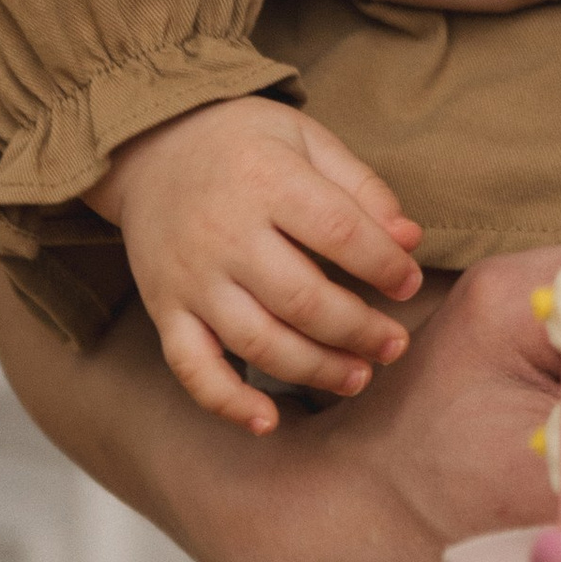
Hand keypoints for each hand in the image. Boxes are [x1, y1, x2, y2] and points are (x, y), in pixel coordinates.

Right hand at [90, 96, 422, 431]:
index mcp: (267, 180)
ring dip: (314, 369)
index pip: (338, 232)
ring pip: (257, 340)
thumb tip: (410, 239)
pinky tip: (267, 422)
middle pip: (302, 298)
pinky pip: (190, 367)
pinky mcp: (164, 309)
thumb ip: (361, 186)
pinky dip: (227, 401)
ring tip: (359, 377)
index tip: (409, 284)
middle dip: (358, 330)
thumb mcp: (307, 140)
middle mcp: (224, 233)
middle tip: (394, 346)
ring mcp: (191, 277)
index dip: (383, 265)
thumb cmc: (245, 144)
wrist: (150, 149)